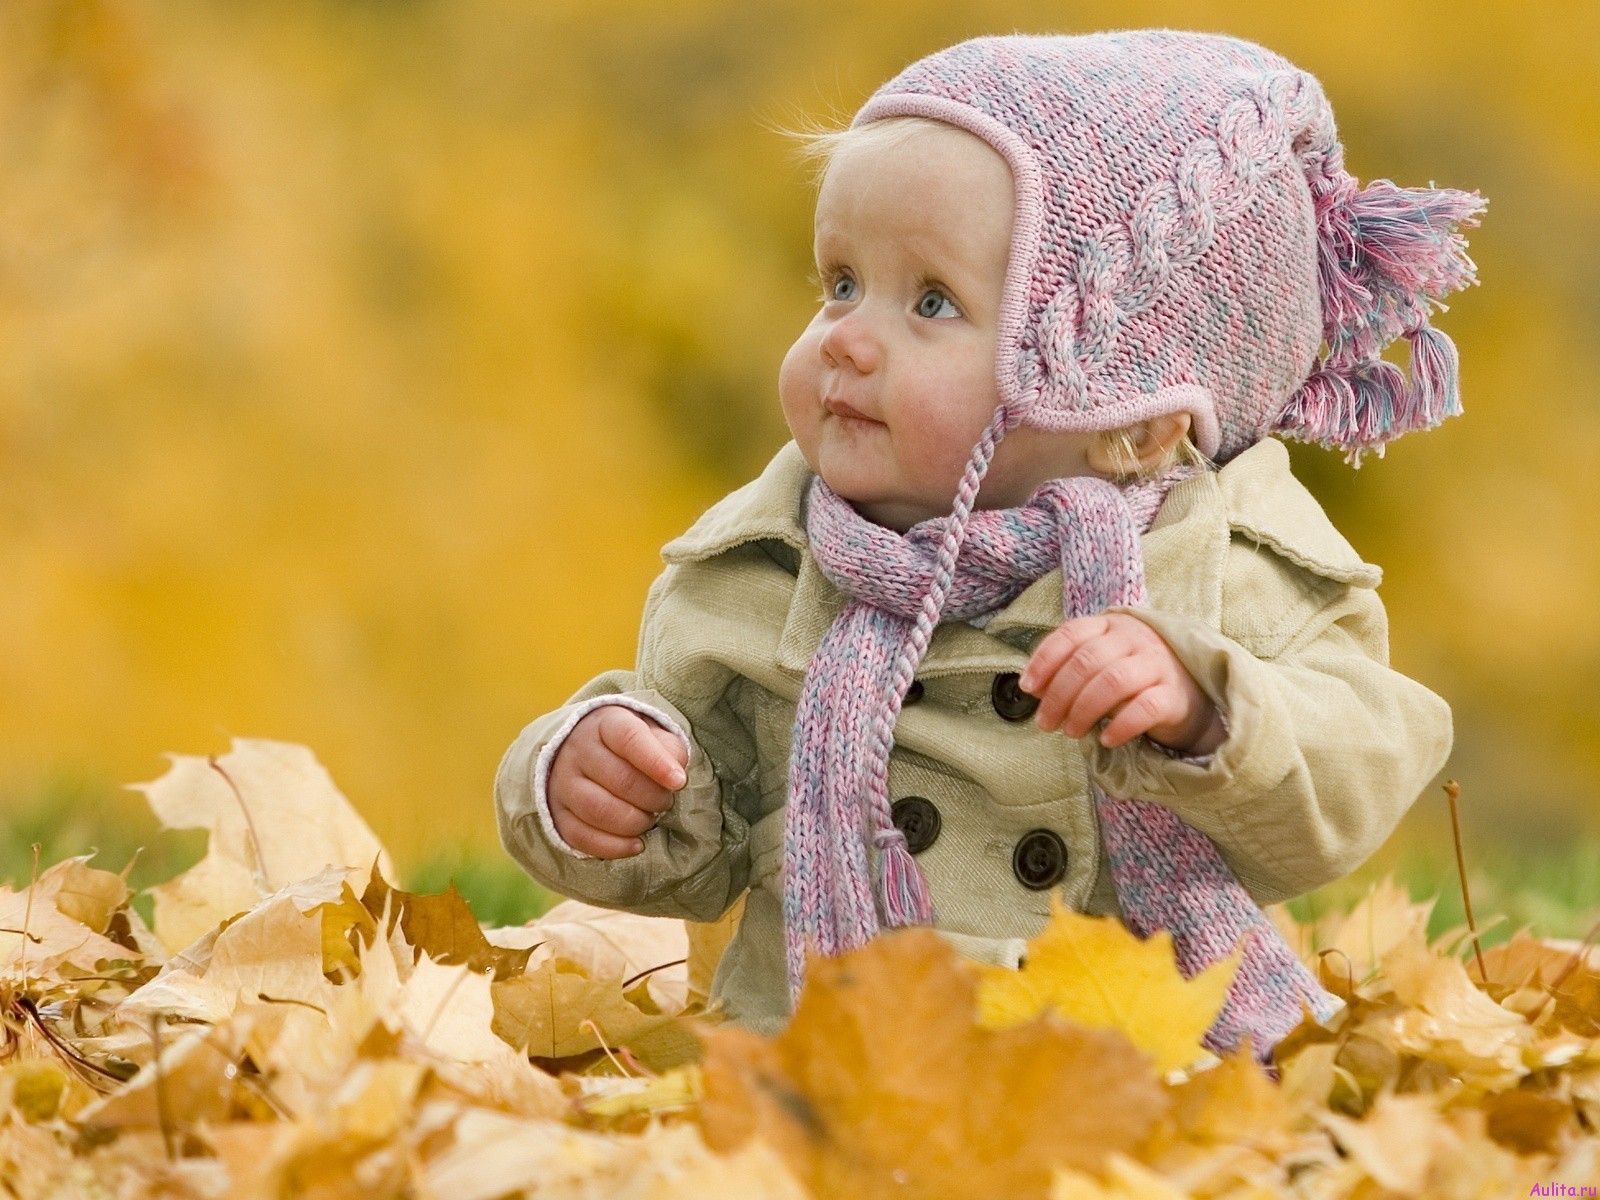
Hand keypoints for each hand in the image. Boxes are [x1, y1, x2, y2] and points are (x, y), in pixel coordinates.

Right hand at [547, 705, 688, 857]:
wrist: (585, 752)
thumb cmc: (630, 747)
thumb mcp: (653, 735)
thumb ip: (670, 750)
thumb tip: (675, 777)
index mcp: (605, 723)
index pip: (630, 738)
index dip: (657, 762)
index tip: (679, 782)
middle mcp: (578, 750)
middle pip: (619, 779)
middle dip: (653, 798)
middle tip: (665, 802)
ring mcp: (563, 782)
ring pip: (598, 810)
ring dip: (634, 822)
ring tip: (649, 820)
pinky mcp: (557, 813)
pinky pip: (581, 836)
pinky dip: (614, 846)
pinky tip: (636, 844)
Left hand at [1019, 612, 1225, 754]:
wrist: (1187, 695)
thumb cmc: (1132, 680)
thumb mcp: (1099, 667)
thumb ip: (1067, 670)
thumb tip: (1033, 688)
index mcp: (1110, 625)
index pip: (1071, 633)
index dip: (1044, 660)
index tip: (1028, 688)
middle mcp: (1135, 638)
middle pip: (1087, 661)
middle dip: (1058, 695)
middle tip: (1046, 723)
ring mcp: (1157, 663)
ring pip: (1112, 681)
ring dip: (1083, 710)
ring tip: (1072, 731)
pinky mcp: (1174, 693)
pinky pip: (1144, 707)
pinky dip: (1120, 725)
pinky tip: (1106, 739)